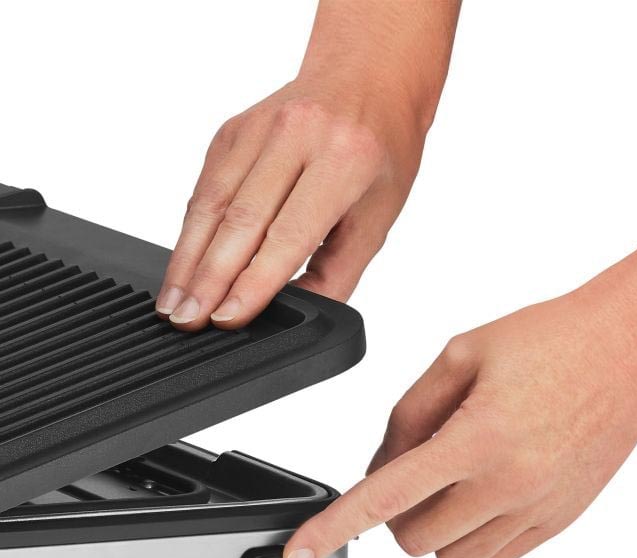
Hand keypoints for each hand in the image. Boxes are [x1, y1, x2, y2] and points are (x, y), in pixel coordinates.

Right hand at [157, 1, 460, 329]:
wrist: (367, 75)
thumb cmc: (380, 150)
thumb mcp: (378, 216)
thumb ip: (338, 270)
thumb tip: (294, 309)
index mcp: (344, 160)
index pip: (289, 233)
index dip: (253, 280)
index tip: (227, 317)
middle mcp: (296, 136)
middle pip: (239, 218)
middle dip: (208, 278)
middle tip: (187, 320)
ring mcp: (257, 128)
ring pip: (211, 203)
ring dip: (188, 258)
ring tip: (174, 301)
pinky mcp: (231, 130)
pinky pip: (205, 187)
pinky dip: (191, 229)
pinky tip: (183, 262)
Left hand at [283, 207, 636, 557]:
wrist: (626, 348)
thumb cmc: (548, 340)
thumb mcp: (460, 355)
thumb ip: (409, 414)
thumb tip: (379, 463)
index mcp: (476, 438)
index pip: (384, 498)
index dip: (334, 529)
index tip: (299, 553)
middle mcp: (507, 485)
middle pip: (413, 539)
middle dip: (396, 514)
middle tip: (411, 472)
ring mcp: (537, 509)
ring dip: (435, 526)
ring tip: (453, 478)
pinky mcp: (560, 520)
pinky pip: (496, 557)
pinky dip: (473, 535)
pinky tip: (483, 491)